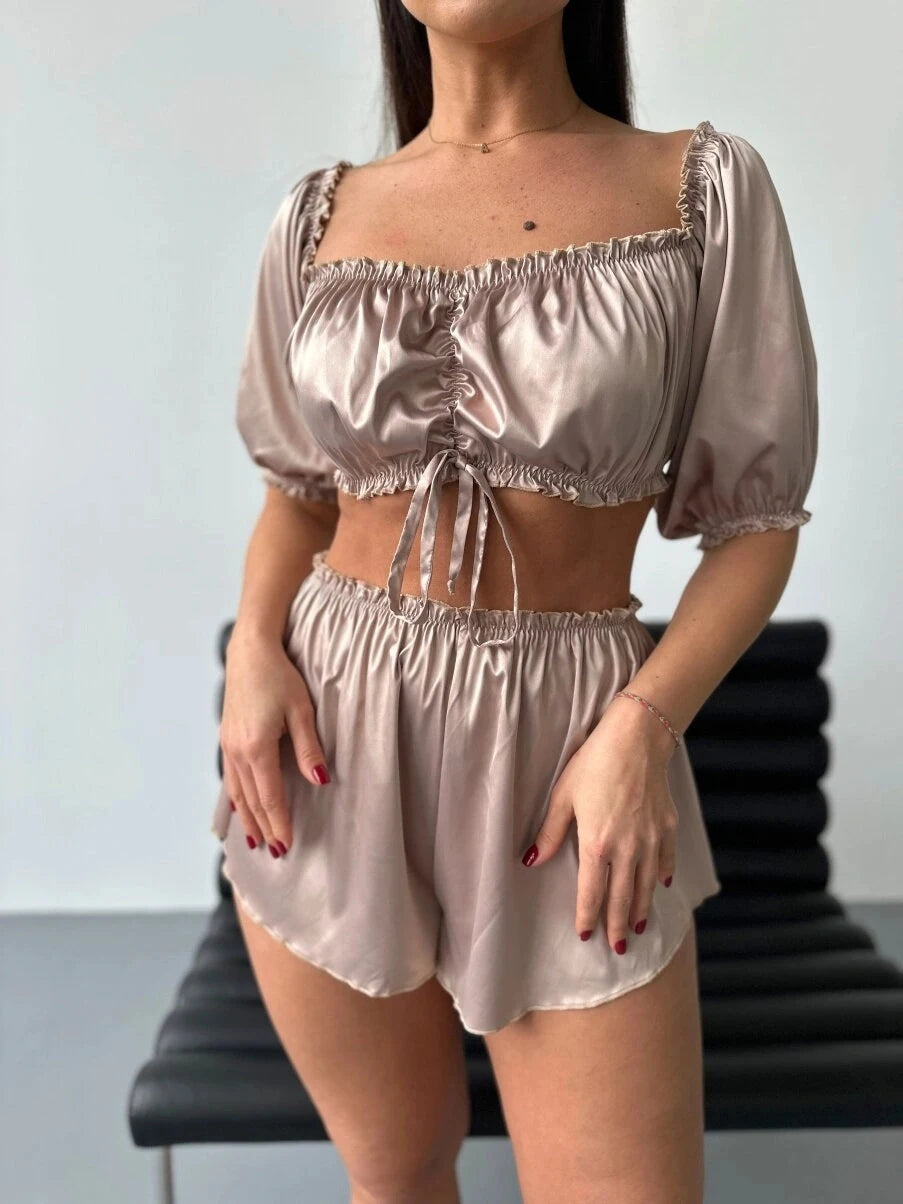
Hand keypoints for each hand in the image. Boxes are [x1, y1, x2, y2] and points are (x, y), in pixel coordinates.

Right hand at [218, 625, 330, 856]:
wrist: (250, 651)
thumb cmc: (280, 677)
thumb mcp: (301, 711)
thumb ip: (309, 749)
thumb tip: (320, 782)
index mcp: (257, 748)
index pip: (270, 797)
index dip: (279, 823)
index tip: (288, 845)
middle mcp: (237, 751)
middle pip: (252, 800)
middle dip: (264, 827)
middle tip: (276, 852)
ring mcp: (228, 745)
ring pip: (237, 792)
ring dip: (247, 818)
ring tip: (256, 840)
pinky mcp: (227, 738)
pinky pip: (230, 777)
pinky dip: (236, 798)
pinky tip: (240, 807)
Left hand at [520, 698, 677, 953]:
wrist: (638, 738)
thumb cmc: (594, 762)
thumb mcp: (563, 795)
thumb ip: (550, 832)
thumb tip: (532, 860)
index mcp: (598, 843)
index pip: (591, 892)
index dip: (588, 916)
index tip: (585, 935)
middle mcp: (628, 848)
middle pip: (622, 897)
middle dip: (617, 926)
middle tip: (618, 948)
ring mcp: (651, 839)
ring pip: (646, 885)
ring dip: (641, 909)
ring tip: (637, 929)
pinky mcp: (668, 826)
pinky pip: (665, 860)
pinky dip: (661, 877)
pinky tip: (659, 887)